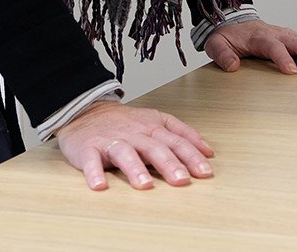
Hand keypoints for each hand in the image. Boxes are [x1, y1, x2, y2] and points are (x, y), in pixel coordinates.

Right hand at [55, 100, 213, 191]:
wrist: (87, 111)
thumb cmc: (126, 122)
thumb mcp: (158, 121)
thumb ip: (183, 134)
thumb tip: (208, 151)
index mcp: (153, 127)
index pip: (177, 141)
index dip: (192, 156)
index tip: (205, 172)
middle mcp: (135, 134)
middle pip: (154, 147)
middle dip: (169, 164)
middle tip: (182, 180)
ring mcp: (112, 141)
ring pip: (125, 153)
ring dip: (135, 169)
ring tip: (145, 185)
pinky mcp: (89, 148)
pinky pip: (91, 161)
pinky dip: (94, 173)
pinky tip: (99, 186)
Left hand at [204, 19, 296, 73]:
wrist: (231, 20)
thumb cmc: (226, 36)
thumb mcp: (216, 45)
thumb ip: (223, 55)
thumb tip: (232, 66)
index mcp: (258, 36)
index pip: (273, 47)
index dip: (283, 58)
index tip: (292, 72)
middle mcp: (275, 33)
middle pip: (296, 42)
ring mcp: (284, 33)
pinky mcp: (290, 37)